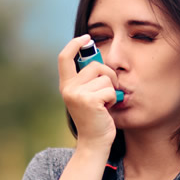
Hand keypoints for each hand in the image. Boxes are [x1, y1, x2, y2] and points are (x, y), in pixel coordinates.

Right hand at [57, 35, 118, 152]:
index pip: (64, 57)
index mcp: (66, 85)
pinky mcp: (89, 101)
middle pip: (95, 65)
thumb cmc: (95, 117)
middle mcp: (68, 88)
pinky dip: (114, 99)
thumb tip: (96, 55)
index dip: (75, 44)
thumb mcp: (87, 95)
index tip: (87, 37)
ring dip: (112, 90)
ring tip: (105, 103)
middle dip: (108, 75)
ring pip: (105, 77)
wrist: (94, 142)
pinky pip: (110, 90)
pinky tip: (107, 109)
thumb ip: (88, 78)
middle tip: (108, 90)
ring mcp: (77, 94)